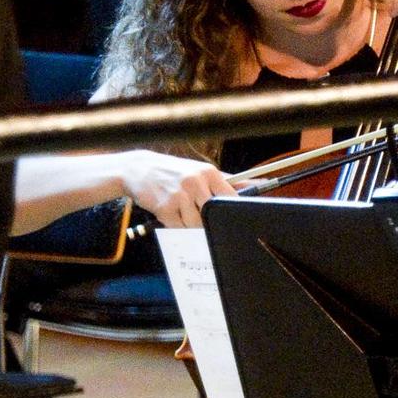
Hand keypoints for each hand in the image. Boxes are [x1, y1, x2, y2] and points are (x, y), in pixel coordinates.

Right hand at [117, 150, 237, 227]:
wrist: (138, 169)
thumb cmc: (174, 172)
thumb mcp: (200, 171)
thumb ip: (227, 180)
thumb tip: (259, 183)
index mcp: (209, 173)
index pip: (230, 198)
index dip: (231, 213)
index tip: (232, 221)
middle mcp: (195, 182)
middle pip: (213, 216)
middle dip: (209, 222)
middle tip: (203, 220)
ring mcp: (179, 195)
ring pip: (196, 225)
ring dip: (190, 225)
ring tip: (182, 213)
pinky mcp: (165, 208)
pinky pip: (178, 228)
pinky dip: (177, 226)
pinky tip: (171, 214)